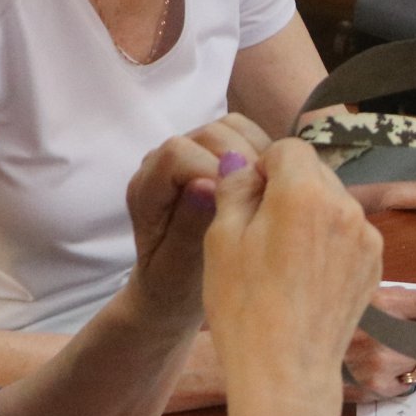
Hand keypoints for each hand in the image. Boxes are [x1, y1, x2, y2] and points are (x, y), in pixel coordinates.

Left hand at [125, 114, 274, 326]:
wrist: (175, 288)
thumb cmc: (174, 285)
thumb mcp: (178, 268)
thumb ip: (188, 226)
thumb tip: (206, 183)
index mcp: (146, 190)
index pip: (177, 154)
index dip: (211, 170)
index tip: (238, 204)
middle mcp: (163, 164)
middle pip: (208, 133)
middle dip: (240, 161)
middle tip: (261, 199)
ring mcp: (190, 156)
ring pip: (229, 127)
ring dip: (256, 152)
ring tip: (267, 191)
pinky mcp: (213, 156)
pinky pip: (244, 135)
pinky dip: (263, 152)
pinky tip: (268, 185)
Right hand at [203, 140, 380, 393]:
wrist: (285, 370)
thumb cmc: (244, 306)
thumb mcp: (221, 238)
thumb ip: (235, 188)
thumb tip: (240, 161)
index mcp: (305, 193)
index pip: (288, 148)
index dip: (264, 166)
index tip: (248, 196)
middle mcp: (346, 207)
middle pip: (315, 173)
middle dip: (288, 188)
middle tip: (260, 228)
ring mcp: (366, 237)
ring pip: (334, 203)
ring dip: (310, 214)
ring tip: (282, 257)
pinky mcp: (375, 264)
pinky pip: (349, 233)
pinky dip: (329, 241)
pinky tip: (305, 275)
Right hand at [341, 285, 415, 399]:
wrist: (293, 348)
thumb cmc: (330, 318)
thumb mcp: (361, 294)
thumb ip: (397, 300)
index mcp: (386, 302)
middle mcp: (389, 334)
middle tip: (413, 337)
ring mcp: (383, 363)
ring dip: (414, 359)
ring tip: (387, 352)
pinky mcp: (377, 387)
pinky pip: (409, 384)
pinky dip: (399, 378)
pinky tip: (378, 369)